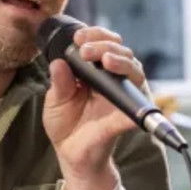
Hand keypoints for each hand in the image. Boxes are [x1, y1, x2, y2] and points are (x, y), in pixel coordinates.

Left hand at [43, 25, 145, 181]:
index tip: (79, 38)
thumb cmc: (65, 124)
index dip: (96, 36)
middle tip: (86, 49)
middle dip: (106, 44)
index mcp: (97, 72)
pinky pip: (135, 109)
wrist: (70, 153)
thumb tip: (58, 63)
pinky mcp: (126, 119)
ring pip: (135, 72)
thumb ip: (59, 82)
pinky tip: (123, 96)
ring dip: (122, 62)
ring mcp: (123, 98)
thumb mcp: (55, 100)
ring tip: (105, 59)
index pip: (105, 44)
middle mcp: (115, 81)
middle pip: (123, 53)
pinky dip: (134, 104)